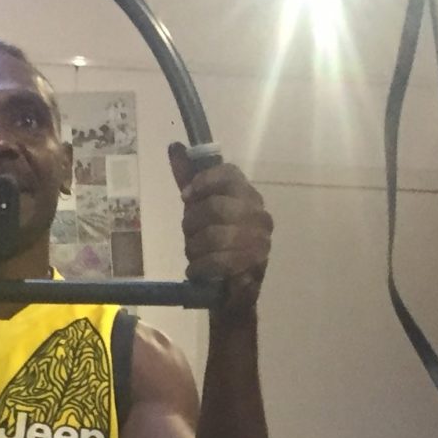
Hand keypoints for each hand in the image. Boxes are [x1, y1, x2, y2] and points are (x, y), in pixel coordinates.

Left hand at [170, 143, 270, 325]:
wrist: (229, 290)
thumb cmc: (214, 245)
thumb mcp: (198, 209)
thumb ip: (189, 179)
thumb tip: (176, 147)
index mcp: (247, 195)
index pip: (229, 174)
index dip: (203, 182)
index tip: (185, 197)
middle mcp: (259, 214)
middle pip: (215, 207)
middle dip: (192, 224)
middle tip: (190, 236)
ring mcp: (261, 240)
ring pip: (215, 235)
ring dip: (195, 249)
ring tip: (195, 256)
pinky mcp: (256, 265)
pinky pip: (220, 261)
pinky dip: (201, 267)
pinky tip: (197, 271)